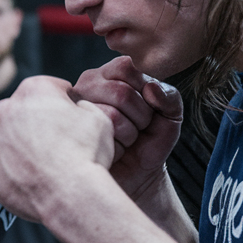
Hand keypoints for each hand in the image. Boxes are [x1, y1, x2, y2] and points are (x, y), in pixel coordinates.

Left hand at [0, 76, 114, 223]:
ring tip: (45, 164)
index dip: (65, 103)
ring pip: (9, 137)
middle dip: (39, 122)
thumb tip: (77, 109)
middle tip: (58, 143)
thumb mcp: (99, 118)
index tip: (72, 119)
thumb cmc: (87, 154)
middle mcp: (6, 109)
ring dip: (23, 145)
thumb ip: (84, 105)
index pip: (50, 89)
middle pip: (24, 111)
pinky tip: (32, 179)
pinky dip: (12, 169)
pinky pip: (0, 164)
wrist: (70, 196)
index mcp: (34, 89)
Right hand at [72, 56, 182, 202]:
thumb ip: (170, 96)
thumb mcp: (171, 116)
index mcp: (109, 74)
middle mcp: (87, 87)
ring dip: (130, 135)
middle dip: (141, 117)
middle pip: (121, 92)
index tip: (148, 107)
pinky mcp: (72, 134)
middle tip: (138, 129)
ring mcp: (76, 110)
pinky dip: (118, 149)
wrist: (137, 176)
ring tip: (126, 140)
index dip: (145, 90)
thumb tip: (151, 88)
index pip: (125, 66)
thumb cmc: (150, 141)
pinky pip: (102, 137)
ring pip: (111, 115)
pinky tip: (113, 152)